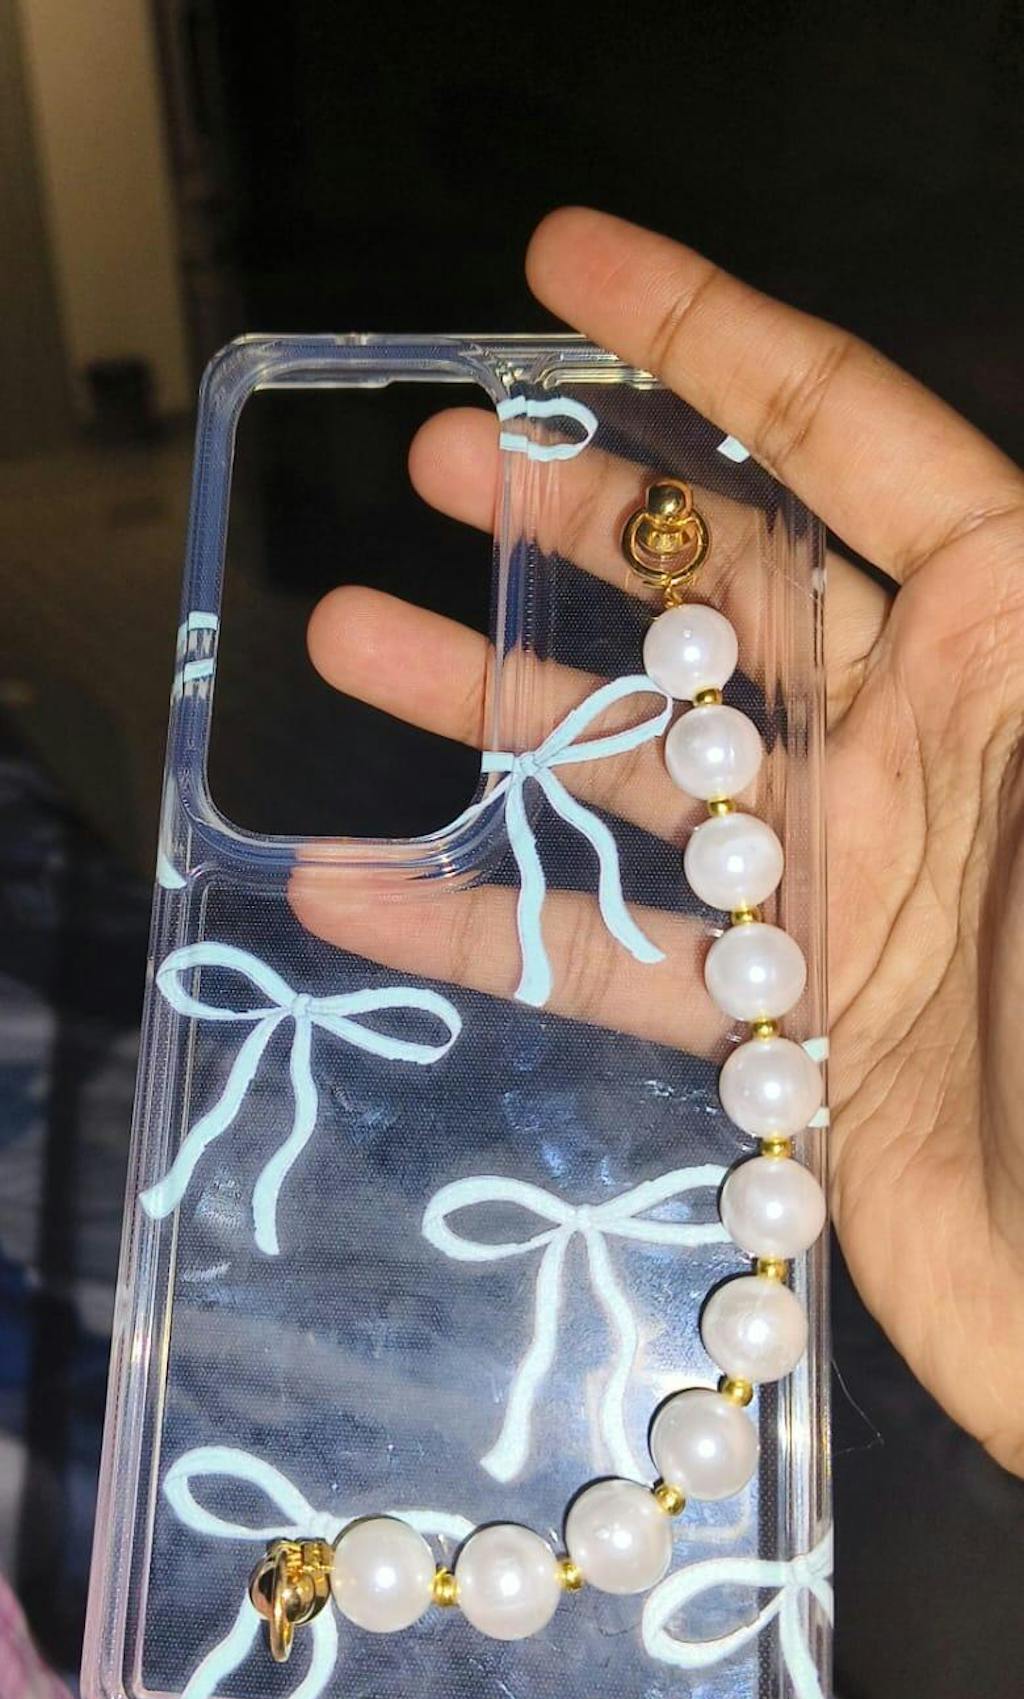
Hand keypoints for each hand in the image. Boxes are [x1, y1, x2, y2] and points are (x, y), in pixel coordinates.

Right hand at [293, 207, 1023, 1472]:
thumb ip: (1020, 655)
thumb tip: (973, 515)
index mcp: (1015, 647)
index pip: (846, 440)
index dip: (701, 339)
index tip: (560, 266)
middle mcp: (925, 751)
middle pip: (725, 593)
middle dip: (576, 519)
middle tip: (431, 466)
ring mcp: (848, 894)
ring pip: (642, 770)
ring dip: (496, 708)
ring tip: (351, 637)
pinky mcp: (788, 1033)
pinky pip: (611, 960)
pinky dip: (485, 927)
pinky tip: (357, 891)